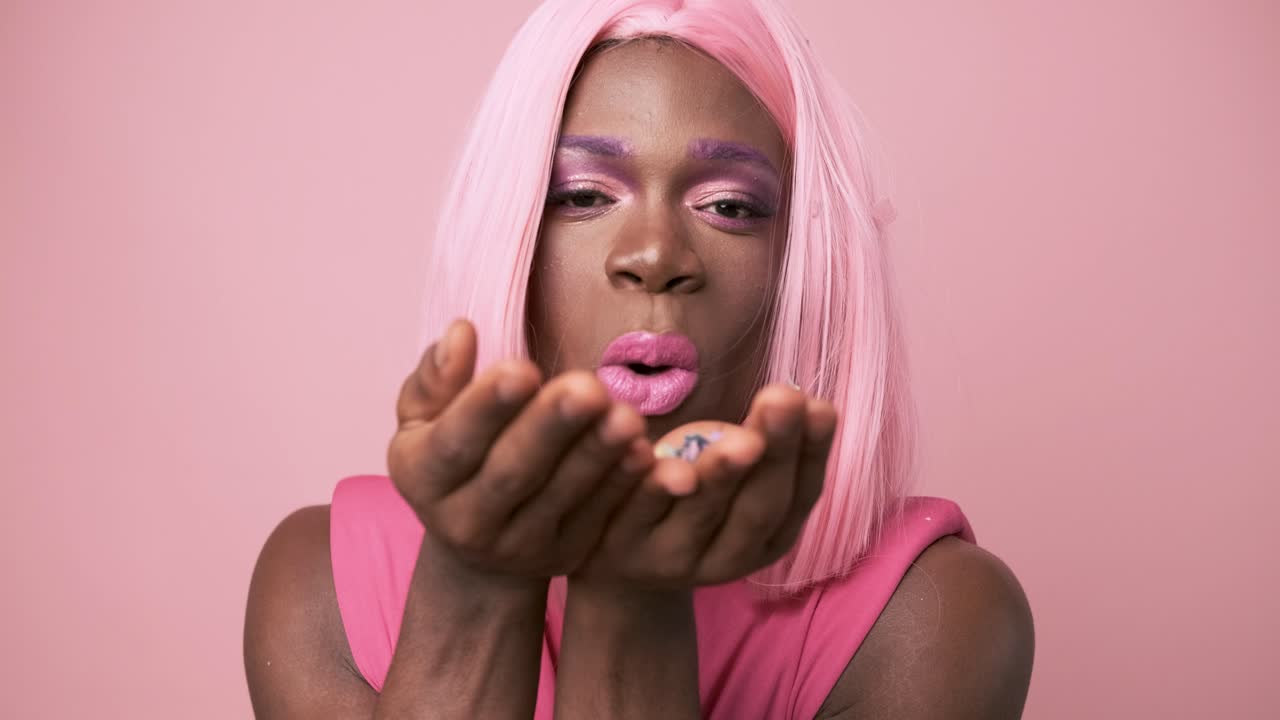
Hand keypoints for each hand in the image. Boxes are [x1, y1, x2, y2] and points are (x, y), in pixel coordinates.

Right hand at [386, 318, 655, 577]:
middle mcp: (465, 521)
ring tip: (624, 414)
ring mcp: (518, 544)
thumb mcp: (424, 419)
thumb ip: (438, 378)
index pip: (454, 442)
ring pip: (560, 495)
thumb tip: (461, 331)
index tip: (521, 369)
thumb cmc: (454, 455)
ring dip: (596, 453)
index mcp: (423, 478)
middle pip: (512, 472)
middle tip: (587, 388)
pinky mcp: (564, 553)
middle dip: (551, 428)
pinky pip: (596, 516)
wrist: (478, 544)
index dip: (486, 407)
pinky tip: (642, 449)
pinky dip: (621, 483)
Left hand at [573, 384, 837, 586]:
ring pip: (701, 512)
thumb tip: (805, 400)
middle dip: (775, 454)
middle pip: (758, 509)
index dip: (812, 453)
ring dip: (722, 475)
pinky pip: (641, 508)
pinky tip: (653, 449)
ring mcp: (675, 557)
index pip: (800, 497)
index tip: (821, 406)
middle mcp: (729, 559)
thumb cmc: (691, 502)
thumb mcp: (736, 479)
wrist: (622, 564)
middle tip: (785, 399)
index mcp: (768, 539)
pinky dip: (653, 481)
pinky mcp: (625, 545)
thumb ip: (765, 445)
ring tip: (742, 440)